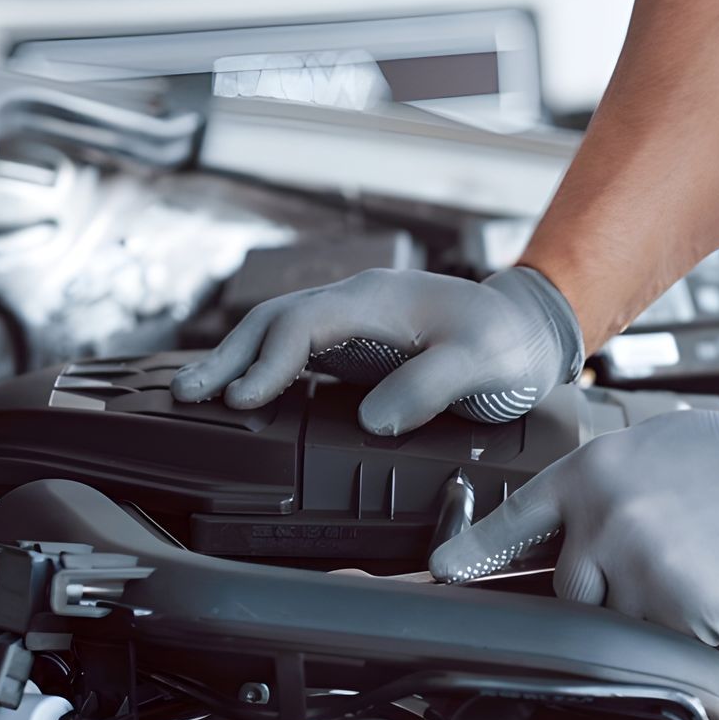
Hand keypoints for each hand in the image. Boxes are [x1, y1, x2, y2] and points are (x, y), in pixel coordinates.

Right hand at [171, 266, 584, 434]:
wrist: (531, 330)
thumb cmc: (509, 343)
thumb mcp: (482, 363)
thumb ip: (430, 385)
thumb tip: (375, 419)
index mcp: (378, 300)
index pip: (303, 324)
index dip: (268, 361)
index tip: (242, 399)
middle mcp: (357, 303)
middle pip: (275, 321)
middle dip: (228, 356)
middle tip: (187, 394)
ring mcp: (354, 322)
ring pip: (279, 331)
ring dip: (236, 360)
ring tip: (195, 394)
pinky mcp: (358, 344)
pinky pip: (297, 348)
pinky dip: (262, 367)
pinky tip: (243, 392)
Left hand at [430, 393, 718, 641]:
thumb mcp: (651, 449)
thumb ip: (599, 490)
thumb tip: (564, 531)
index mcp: (592, 473)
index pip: (511, 524)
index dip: (469, 554)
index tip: (440, 574)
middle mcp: (605, 520)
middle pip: (568, 592)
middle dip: (604, 590)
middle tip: (661, 561)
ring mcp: (640, 568)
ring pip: (620, 622)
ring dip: (652, 610)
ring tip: (699, 565)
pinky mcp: (680, 611)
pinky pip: (668, 642)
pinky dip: (691, 628)